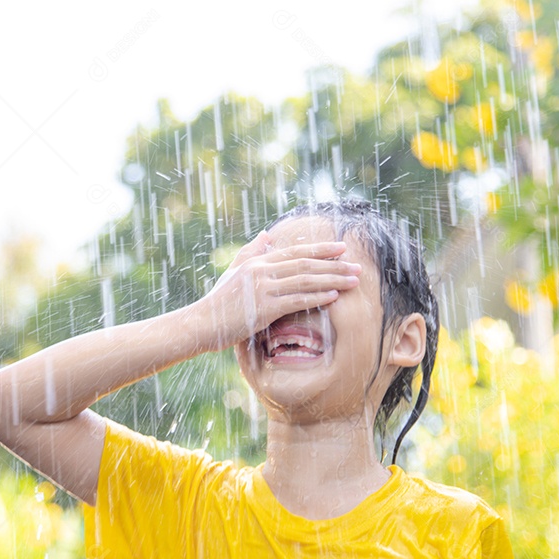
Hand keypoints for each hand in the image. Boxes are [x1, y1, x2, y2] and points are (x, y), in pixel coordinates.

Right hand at [192, 229, 361, 350]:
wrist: (201, 323)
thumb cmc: (218, 301)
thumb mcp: (233, 271)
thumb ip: (251, 251)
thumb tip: (266, 235)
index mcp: (257, 261)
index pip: (295, 252)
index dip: (321, 249)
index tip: (342, 248)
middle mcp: (261, 270)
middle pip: (305, 264)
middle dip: (334, 265)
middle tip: (357, 266)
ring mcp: (262, 289)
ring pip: (305, 281)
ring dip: (332, 280)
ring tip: (353, 281)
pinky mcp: (263, 308)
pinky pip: (296, 300)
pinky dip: (317, 297)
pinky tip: (333, 296)